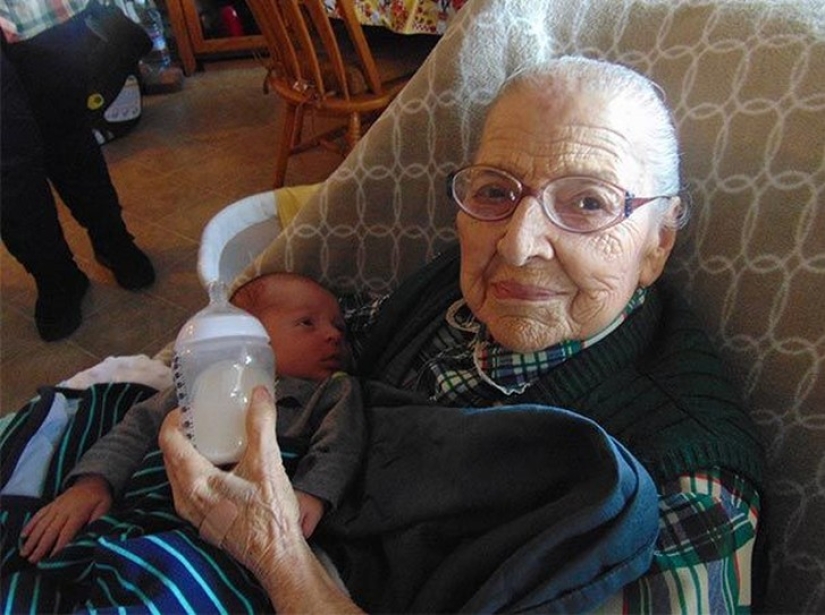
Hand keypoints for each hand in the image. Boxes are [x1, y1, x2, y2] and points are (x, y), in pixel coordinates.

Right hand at [20, 474, 111, 562]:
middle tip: (32, 560)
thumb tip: (91, 534)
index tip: (51, 558)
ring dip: (32, 539)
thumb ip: (97, 520)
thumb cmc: (100, 498)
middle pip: (51, 530)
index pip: (67, 532)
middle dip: (40, 546)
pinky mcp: (51, 504)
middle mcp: (64, 510)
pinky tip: (23, 535)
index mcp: (78, 512)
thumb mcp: (105, 507)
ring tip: (24, 553)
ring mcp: (56, 506)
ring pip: (42, 524)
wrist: (92, 481)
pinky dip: (30, 524)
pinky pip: (39, 514)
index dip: (59, 545)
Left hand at [159, 387, 360, 611]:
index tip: (191, 406)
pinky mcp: (204, 521)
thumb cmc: (271, 515)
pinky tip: (220, 466)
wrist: (278, 556)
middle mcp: (187, 498)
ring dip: (188, 452)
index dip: (175, 418)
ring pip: (178, 474)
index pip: (169, 441)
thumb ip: (261, 424)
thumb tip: (260, 394)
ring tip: (210, 437)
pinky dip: (195, 470)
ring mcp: (193, 513)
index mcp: (195, 482)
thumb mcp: (268, 463)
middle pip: (170, 456)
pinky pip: (188, 488)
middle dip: (182, 432)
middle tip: (202, 417)